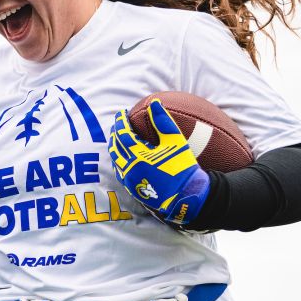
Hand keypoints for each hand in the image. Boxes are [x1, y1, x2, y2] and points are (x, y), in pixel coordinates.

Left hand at [107, 100, 209, 226]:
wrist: (186, 197)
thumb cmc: (183, 169)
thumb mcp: (176, 142)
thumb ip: (163, 121)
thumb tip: (154, 102)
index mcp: (138, 156)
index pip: (122, 134)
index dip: (121, 122)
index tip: (122, 113)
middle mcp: (130, 169)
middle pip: (115, 147)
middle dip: (114, 134)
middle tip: (118, 124)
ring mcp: (130, 181)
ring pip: (116, 161)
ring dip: (115, 148)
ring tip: (118, 139)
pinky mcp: (133, 190)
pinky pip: (120, 173)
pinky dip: (119, 162)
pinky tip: (124, 159)